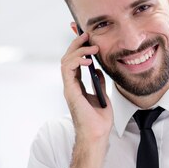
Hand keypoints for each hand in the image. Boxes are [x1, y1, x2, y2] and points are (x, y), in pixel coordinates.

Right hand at [61, 29, 112, 167]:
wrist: (97, 134)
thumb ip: (98, 81)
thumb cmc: (99, 119)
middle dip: (75, 43)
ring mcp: (69, 87)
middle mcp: (70, 84)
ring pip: (65, 61)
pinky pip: (68, 71)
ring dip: (78, 50)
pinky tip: (87, 60)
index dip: (77, 46)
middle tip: (85, 33)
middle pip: (68, 57)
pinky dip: (76, 62)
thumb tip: (99, 69)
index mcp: (77, 85)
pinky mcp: (70, 91)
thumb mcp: (102, 94)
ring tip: (91, 47)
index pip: (74, 60)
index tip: (82, 33)